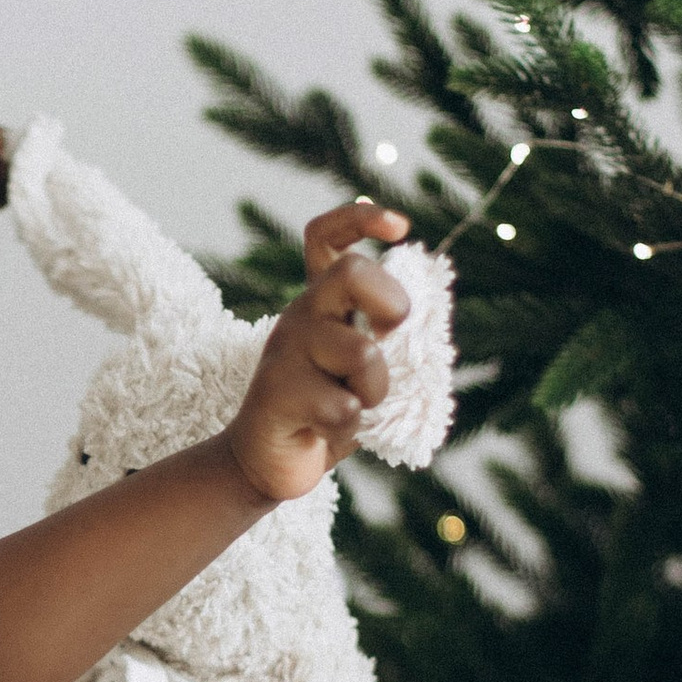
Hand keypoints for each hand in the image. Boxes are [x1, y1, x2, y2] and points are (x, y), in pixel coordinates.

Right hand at [223, 202, 409, 503]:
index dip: (362, 218)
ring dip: (375, 389)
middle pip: (351, 274)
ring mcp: (284, 352)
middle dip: (391, 305)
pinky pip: (343, 407)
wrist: (267, 463)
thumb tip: (414, 321)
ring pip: (361, 352)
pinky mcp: (276, 393)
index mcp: (319, 303)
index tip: (401, 227)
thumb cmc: (324, 412)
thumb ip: (383, 341)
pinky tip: (324, 432)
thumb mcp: (360, 369)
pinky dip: (349, 428)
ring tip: (354, 406)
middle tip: (389, 340)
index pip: (325, 237)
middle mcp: (300, 315)